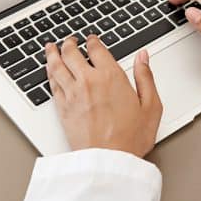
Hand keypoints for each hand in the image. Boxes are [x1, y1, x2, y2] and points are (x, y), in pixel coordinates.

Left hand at [45, 35, 162, 156]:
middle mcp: (88, 81)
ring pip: (57, 66)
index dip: (92, 40)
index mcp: (111, 76)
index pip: (96, 49)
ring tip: (51, 47)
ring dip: (53, 53)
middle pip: (72, 53)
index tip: (91, 39)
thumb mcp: (151, 106)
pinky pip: (51, 84)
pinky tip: (49, 71)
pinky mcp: (62, 108)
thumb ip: (146, 77)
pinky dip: (49, 73)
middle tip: (69, 40)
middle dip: (69, 43)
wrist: (109, 162)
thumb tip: (143, 57)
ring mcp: (72, 94)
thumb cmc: (131, 138)